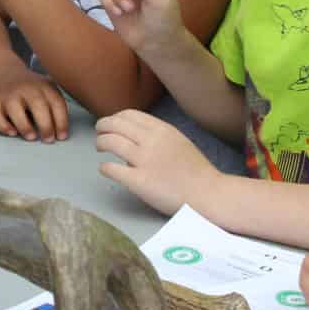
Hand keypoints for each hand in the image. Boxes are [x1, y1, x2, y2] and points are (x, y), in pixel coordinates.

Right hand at [0, 66, 69, 142]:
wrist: (4, 74)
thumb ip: (56, 105)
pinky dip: (4, 127)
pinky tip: (13, 132)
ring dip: (25, 126)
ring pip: (15, 110)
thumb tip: (61, 132)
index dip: (61, 121)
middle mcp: (25, 88)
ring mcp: (8, 94)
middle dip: (45, 125)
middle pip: (37, 105)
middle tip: (48, 139)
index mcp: (43, 85)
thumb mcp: (47, 89)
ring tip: (32, 137)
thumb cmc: (31, 89)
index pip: (56, 103)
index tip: (62, 136)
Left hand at [96, 109, 218, 215]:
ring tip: (99, 147)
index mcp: (162, 129)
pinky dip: (104, 167)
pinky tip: (105, 169)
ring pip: (109, 142)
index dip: (115, 117)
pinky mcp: (139, 181)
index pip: (129, 115)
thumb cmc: (197, 171)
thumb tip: (135, 137)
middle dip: (102, 126)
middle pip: (115, 124)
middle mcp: (151, 141)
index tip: (111, 123)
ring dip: (100, 143)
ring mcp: (144, 160)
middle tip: (99, 132)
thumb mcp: (178, 142)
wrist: (209, 194)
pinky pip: (112, 169)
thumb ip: (158, 136)